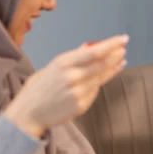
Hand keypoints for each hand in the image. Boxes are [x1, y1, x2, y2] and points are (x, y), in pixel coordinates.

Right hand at [4, 34, 128, 136]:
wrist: (28, 114)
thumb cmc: (38, 88)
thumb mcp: (51, 67)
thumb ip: (72, 58)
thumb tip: (88, 47)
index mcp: (62, 63)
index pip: (93, 52)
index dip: (110, 45)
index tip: (123, 39)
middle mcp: (72, 77)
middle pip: (101, 64)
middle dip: (115, 55)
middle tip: (123, 49)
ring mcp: (78, 92)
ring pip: (101, 78)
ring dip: (113, 68)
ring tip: (121, 61)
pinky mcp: (81, 105)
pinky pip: (95, 91)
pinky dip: (101, 82)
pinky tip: (108, 75)